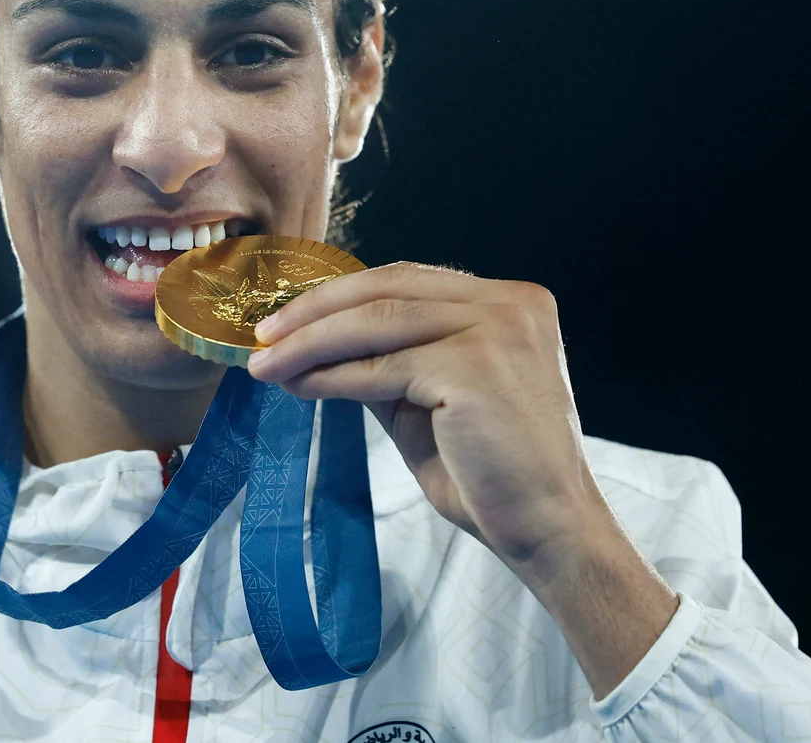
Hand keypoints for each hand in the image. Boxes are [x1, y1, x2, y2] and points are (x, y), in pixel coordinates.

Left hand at [245, 262, 676, 695]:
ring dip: (311, 342)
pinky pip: (383, 366)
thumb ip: (391, 364)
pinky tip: (299, 386)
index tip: (289, 318)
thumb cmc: (492, 476)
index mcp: (511, 302)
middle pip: (389, 287)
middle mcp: (510, 303)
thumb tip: (318, 345)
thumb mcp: (433, 402)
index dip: (343, 295)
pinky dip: (332, 375)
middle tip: (262, 334)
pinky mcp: (474, 367)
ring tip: (265, 363)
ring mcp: (497, 329)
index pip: (410, 280)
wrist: (548, 531)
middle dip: (316, 309)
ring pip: (378, 321)